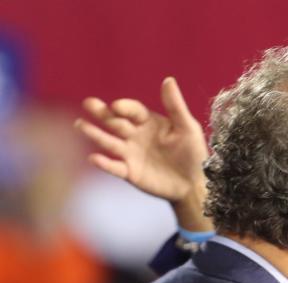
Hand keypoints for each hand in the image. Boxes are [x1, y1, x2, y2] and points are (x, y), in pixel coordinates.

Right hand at [74, 77, 211, 229]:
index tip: (117, 106)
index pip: (132, 110)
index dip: (124, 107)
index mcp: (148, 122)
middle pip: (114, 122)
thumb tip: (168, 80)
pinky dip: (104, 163)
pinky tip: (94, 158)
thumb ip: (176, 106)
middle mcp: (135, 135)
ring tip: (81, 125)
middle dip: (102, 113)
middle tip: (89, 104)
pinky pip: (114, 167)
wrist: (195, 185)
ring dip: (95, 134)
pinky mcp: (130, 172)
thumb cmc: (194, 154)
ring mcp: (130, 154)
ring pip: (109, 142)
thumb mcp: (188, 128)